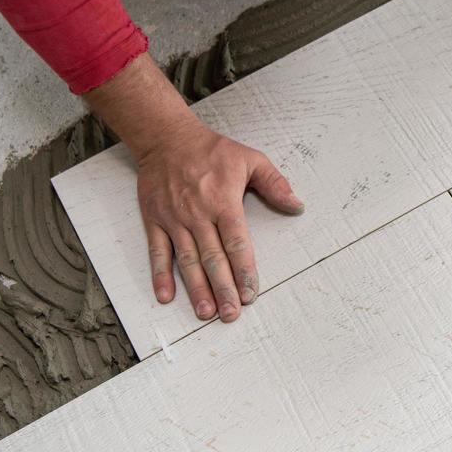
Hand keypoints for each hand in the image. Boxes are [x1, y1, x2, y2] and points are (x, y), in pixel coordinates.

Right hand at [135, 116, 303, 321]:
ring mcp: (174, 219)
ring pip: (186, 260)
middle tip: (232, 314)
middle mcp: (198, 214)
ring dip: (196, 288)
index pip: (237, 243)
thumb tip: (297, 206)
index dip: (244, 271)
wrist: (166, 137)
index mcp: (223, 201)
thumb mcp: (250, 159)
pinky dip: (159, 275)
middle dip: (223, 288)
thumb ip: (275, 184)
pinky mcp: (154, 220)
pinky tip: (166, 296)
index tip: (251, 293)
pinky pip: (157, 251)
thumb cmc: (211, 150)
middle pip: (213, 258)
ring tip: (206, 313)